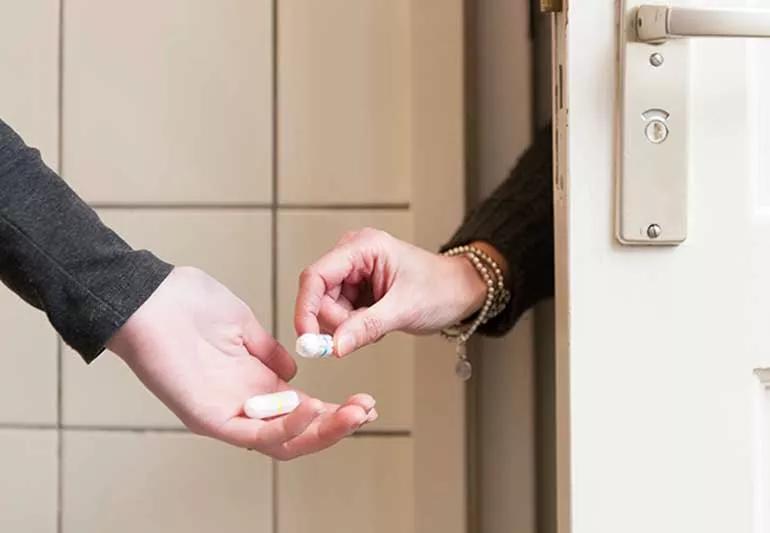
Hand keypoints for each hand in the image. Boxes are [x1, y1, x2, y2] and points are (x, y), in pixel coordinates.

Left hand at [107, 266, 376, 459]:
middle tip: (368, 411)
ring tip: (354, 413)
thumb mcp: (242, 325)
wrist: (150, 297)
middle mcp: (244, 404)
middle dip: (338, 426)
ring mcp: (227, 412)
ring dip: (321, 431)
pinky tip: (313, 409)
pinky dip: (287, 426)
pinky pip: (254, 433)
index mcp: (254, 384)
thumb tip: (293, 368)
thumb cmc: (188, 304)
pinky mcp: (208, 417)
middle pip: (298, 433)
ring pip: (281, 441)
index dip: (334, 412)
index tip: (365, 401)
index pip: (300, 411)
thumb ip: (267, 352)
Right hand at [294, 228, 501, 355]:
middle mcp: (353, 255)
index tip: (307, 338)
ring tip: (378, 325)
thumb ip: (365, 327)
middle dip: (335, 322)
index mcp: (362, 247)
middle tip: (358, 336)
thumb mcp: (403, 309)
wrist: (462, 291)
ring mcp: (354, 272)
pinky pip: (341, 314)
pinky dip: (354, 326)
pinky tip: (376, 324)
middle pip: (320, 295)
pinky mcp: (358, 288)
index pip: (316, 276)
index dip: (306, 308)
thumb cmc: (442, 288)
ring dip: (347, 326)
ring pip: (328, 308)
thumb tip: (334, 346)